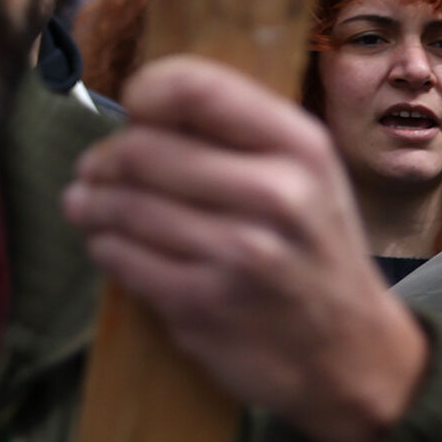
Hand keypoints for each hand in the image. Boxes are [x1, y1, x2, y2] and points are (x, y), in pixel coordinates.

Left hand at [60, 55, 430, 441]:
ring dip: (91, 204)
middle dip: (103, 159)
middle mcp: (276, 194)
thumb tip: (136, 108)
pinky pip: (116, 255)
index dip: (143, 93)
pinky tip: (115, 246)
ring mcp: (238, 253)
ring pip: (119, 204)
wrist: (351, 354)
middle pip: (139, 149)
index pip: (193, 88)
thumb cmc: (312, 249)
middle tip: (95, 170)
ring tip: (90, 205)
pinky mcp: (200, 303)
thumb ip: (232, 133)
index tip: (132, 111)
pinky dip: (104, 246)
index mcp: (300, 147)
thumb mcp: (304, 174)